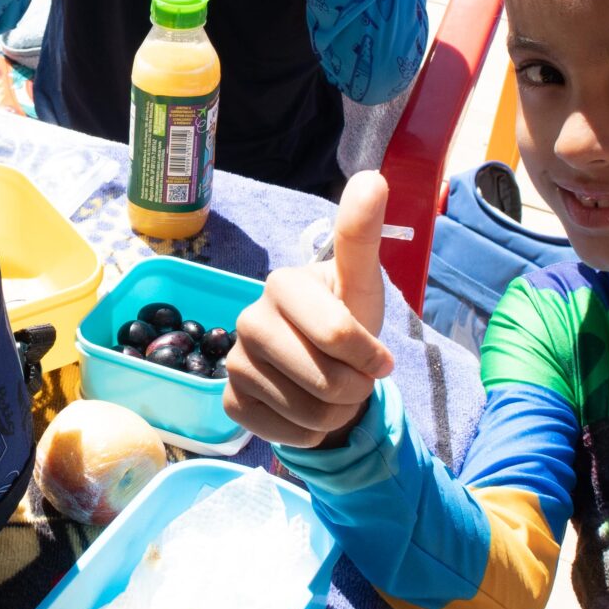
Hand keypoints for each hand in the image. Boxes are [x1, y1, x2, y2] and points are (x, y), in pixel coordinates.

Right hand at [222, 172, 396, 449]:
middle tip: (353, 379)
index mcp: (282, 284)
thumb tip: (373, 176)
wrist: (323, 375)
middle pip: (324, 380)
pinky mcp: (229, 400)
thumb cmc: (346, 324)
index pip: (338, 335)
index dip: (369, 358)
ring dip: (336, 414)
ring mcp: (233, 361)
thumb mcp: (362, 284)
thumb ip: (362, 236)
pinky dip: (309, 432)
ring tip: (333, 395)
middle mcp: (247, 318)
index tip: (378, 359)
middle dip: (354, 390)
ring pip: (307, 412)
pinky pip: (284, 432)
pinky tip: (305, 411)